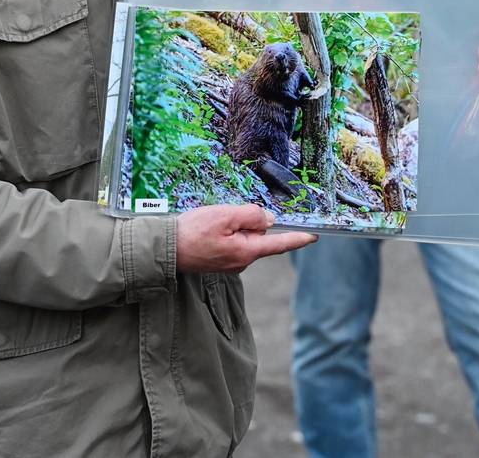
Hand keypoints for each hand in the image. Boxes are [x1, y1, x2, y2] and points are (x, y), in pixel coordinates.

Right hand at [176, 204, 316, 274]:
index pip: (279, 244)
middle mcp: (242, 262)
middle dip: (249, 221)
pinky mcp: (220, 262)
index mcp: (247, 251)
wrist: (166, 250)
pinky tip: (208, 230)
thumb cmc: (193, 232)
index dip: (297, 239)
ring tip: (211, 223)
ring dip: (234, 226)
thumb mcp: (225, 215)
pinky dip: (225, 232)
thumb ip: (251, 215)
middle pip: (259, 235)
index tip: (313, 236)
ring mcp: (230, 264)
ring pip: (244, 237)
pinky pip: (232, 242)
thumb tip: (269, 220)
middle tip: (225, 214)